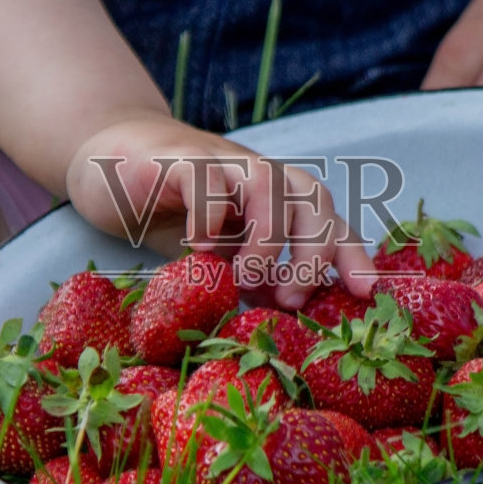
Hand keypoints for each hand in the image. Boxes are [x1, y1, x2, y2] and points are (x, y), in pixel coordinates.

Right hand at [64, 112, 374, 307]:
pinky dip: (209, 216)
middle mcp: (259, 176)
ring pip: (267, 183)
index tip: (368, 292)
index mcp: (278, 199)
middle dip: (315, 250)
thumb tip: (287, 323)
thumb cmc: (177, 211)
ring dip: (266, 236)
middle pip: (312, 198)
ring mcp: (221, 163)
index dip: (353, 254)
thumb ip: (255, 280)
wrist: (114, 160)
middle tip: (293, 300)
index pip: (329, 222)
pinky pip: (204, 179)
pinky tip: (199, 251)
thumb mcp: (223, 253)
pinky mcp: (177, 161)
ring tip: (245, 278)